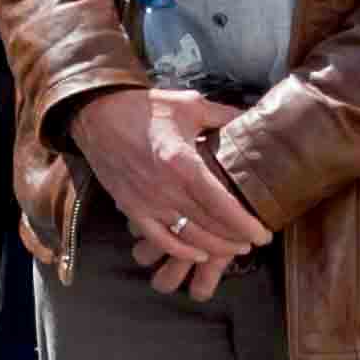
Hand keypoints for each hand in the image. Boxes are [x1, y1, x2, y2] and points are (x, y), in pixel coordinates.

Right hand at [70, 86, 268, 297]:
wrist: (95, 113)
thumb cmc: (143, 108)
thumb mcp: (188, 105)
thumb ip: (223, 116)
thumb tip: (253, 119)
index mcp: (183, 162)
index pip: (222, 204)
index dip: (246, 224)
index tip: (264, 233)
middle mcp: (166, 188)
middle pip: (209, 226)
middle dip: (236, 239)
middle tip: (253, 241)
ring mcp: (146, 201)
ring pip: (189, 238)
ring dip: (215, 249)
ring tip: (234, 249)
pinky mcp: (131, 207)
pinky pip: (159, 239)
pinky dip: (180, 252)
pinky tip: (199, 254)